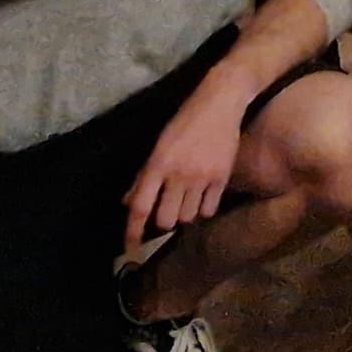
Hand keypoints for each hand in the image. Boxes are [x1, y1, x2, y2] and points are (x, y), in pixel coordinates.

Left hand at [122, 79, 246, 251]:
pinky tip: (202, 197)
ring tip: (186, 200)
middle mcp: (178, 174)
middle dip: (163, 220)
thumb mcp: (159, 145)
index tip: (129, 248)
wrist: (221, 103)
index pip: (139, 206)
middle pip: (166, 220)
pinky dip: (203, 209)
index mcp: (157, 164)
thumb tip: (129, 202)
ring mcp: (202, 177)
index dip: (132, 231)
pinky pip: (209, 209)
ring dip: (183, 214)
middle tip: (166, 209)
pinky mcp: (222, 177)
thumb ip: (144, 176)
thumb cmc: (185, 122)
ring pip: (187, 217)